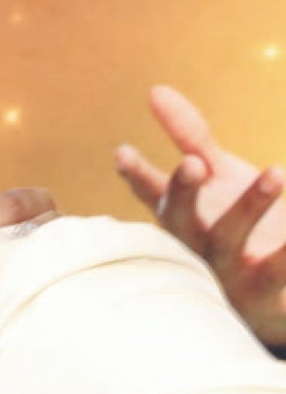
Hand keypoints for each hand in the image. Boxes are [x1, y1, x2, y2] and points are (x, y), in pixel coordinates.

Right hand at [115, 85, 285, 346]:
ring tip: (276, 172)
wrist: (272, 302)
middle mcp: (195, 247)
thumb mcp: (217, 178)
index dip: (137, 177)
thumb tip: (154, 90)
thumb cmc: (235, 230)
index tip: (123, 153)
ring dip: (250, 207)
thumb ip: (188, 136)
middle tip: (194, 164)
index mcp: (181, 218)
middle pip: (180, 223)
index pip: (152, 195)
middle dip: (184, 193)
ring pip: (230, 241)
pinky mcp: (266, 291)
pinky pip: (279, 271)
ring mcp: (228, 272)